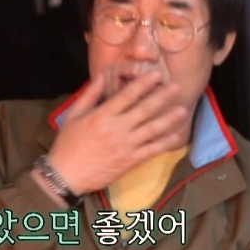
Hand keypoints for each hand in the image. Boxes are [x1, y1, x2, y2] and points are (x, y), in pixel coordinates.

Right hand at [47, 71, 188, 194]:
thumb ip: (89, 95)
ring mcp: (126, 145)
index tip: (156, 75)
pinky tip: (176, 137)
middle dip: (163, 97)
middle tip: (177, 87)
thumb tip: (101, 75)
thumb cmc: (67, 144)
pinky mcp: (130, 161)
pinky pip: (152, 151)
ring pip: (153, 129)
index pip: (128, 95)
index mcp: (103, 115)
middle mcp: (117, 128)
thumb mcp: (74, 115)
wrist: (67, 175)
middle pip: (145, 109)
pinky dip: (165, 143)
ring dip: (169, 119)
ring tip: (183, 109)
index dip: (144, 84)